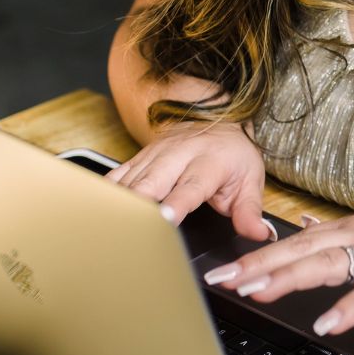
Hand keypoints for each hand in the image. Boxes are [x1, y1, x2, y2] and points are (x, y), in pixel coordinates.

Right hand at [106, 120, 270, 241]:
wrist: (217, 120)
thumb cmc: (233, 155)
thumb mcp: (251, 179)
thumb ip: (250, 210)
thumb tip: (259, 233)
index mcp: (209, 162)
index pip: (190, 187)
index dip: (176, 204)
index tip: (165, 219)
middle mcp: (178, 156)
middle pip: (151, 183)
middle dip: (137, 207)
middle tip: (126, 233)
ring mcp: (154, 155)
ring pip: (129, 181)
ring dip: (117, 205)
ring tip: (105, 232)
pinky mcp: (138, 158)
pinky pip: (115, 177)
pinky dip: (105, 195)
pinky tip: (94, 214)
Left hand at [203, 210, 353, 334]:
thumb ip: (338, 230)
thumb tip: (305, 222)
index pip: (297, 239)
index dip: (259, 253)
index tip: (225, 269)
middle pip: (302, 249)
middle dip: (260, 263)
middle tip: (224, 279)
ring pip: (328, 264)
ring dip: (290, 278)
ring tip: (258, 291)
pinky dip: (347, 308)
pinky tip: (326, 323)